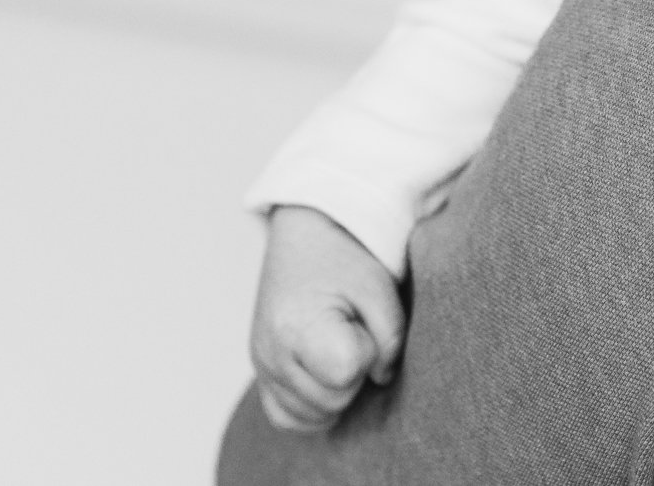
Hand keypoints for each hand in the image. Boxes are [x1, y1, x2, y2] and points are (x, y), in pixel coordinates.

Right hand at [250, 205, 406, 432]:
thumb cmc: (347, 259)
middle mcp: (271, 353)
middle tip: (353, 331)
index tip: (362, 323)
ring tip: (338, 346)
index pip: (345, 374)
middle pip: (332, 401)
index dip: (367, 352)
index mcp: (299, 326)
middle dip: (354, 372)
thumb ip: (391, 340)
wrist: (307, 234)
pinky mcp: (262, 372)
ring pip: (313, 416)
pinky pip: (288, 419)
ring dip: (337, 390)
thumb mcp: (381, 289)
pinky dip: (313, 407)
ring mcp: (262, 366)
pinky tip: (327, 376)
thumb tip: (381, 379)